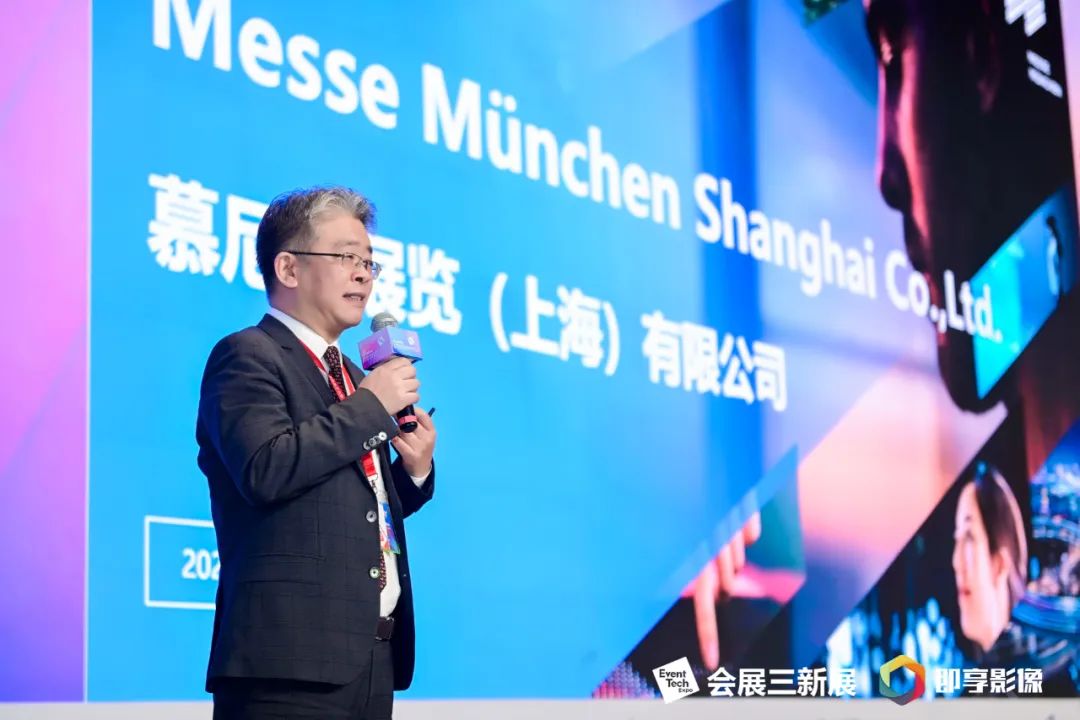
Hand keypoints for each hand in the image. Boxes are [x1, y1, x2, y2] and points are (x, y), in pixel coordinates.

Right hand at [358, 357, 418, 413]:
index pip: (404, 361)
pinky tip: (408, 401)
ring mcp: (399, 387)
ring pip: (416, 383)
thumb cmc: (367, 393)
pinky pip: (416, 396)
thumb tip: (397, 368)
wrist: (364, 407)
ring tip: (407, 393)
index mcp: (385, 369)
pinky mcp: (403, 399)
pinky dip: (413, 399)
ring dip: (413, 388)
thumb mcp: (373, 375)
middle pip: (412, 370)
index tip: (406, 372)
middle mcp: (394, 376)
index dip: (407, 366)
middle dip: (411, 377)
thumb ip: (386, 370)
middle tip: (407, 383)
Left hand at [391, 407, 435, 477]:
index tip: (404, 409)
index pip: (423, 415)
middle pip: (411, 423)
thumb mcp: (425, 435)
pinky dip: (394, 439)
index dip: (413, 410)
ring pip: (404, 432)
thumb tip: (404, 408)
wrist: (421, 468)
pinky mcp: (411, 455)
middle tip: (395, 419)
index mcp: (432, 431)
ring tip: (395, 431)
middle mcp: (428, 439)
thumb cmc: (421, 447)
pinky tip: (393, 438)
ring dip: (397, 430)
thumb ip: (418, 423)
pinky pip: (399, 442)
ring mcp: (420, 447)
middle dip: (401, 420)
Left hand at [683, 512, 761, 669]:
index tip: (712, 662)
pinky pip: (751, 535)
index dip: (708, 635)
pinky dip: (746, 525)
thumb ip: (699, 566)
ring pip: (739, 562)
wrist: (710, 469)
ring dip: (731, 550)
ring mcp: (728, 540)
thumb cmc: (695, 502)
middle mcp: (709, 554)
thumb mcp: (690, 536)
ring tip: (719, 524)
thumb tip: (716, 590)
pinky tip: (734, 511)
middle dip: (723, 575)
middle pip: (727, 583)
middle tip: (712, 548)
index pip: (703, 607)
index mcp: (692, 562)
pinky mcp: (744, 522)